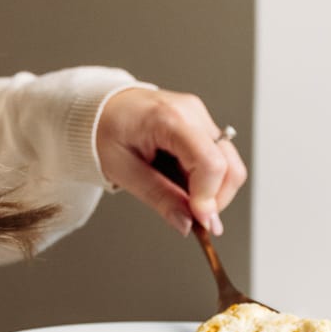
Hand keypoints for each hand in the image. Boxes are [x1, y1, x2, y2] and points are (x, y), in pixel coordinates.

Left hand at [95, 85, 247, 236]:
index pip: (210, 163)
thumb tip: (187, 224)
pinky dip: (207, 180)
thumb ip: (158, 197)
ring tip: (181, 197)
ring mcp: (201, 117)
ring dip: (212, 191)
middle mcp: (192, 113)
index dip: (209, 198)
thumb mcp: (123, 170)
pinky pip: (219, 159)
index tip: (199, 223)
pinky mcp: (203, 126)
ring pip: (230, 164)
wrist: (101, 107)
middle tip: (192, 218)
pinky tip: (183, 183)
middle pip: (229, 165)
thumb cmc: (104, 130)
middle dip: (216, 199)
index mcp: (169, 119)